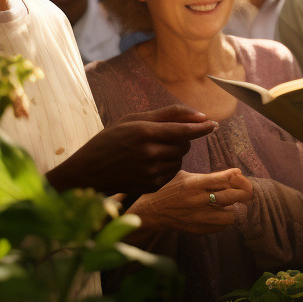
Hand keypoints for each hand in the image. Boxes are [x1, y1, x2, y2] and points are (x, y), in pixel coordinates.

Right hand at [48, 104, 215, 193]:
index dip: (201, 127)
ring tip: (152, 150)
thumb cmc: (111, 139)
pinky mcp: (151, 186)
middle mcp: (149, 153)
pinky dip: (167, 166)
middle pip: (184, 144)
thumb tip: (199, 115)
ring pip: (180, 159)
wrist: (89, 171)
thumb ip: (167, 115)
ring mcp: (150, 172)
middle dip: (181, 138)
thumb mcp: (133, 119)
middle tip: (162, 136)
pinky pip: (172, 172)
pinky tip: (150, 163)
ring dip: (174, 152)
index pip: (183, 130)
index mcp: (144, 132)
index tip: (213, 124)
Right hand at [129, 168, 253, 234]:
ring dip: (236, 209)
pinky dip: (226, 220)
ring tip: (234, 204)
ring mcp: (199, 217)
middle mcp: (198, 201)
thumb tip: (235, 173)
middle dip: (243, 192)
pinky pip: (222, 227)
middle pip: (232, 197)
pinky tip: (222, 213)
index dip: (236, 176)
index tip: (238, 174)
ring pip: (231, 216)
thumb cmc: (169, 189)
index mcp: (194, 184)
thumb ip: (208, 176)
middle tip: (245, 190)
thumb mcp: (185, 176)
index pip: (224, 179)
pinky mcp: (199, 229)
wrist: (153, 212)